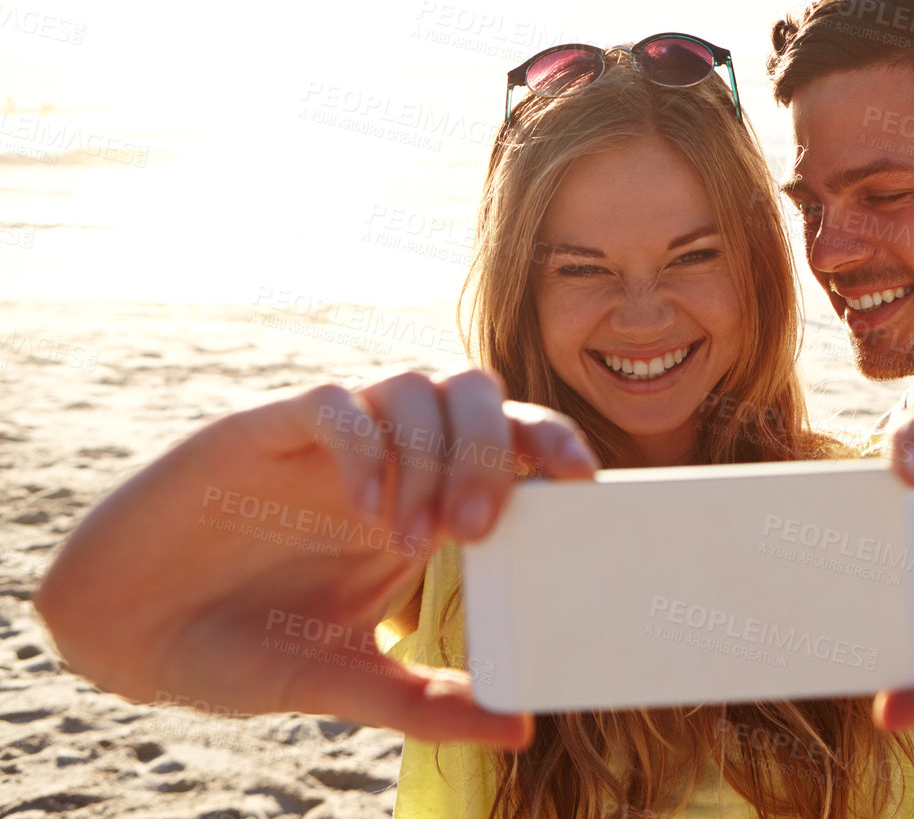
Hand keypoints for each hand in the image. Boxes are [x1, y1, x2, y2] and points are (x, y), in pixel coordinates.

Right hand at [36, 369, 596, 747]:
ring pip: (412, 386)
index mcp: (420, 501)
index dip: (551, 442)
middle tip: (481, 528)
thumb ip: (427, 700)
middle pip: (473, 395)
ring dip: (434, 453)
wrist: (126, 632)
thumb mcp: (345, 681)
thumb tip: (520, 727)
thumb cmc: (241, 645)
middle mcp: (385, 457)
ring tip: (421, 536)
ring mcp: (329, 438)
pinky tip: (361, 509)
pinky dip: (362, 446)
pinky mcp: (264, 429)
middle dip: (494, 449)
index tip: (587, 481)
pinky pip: (332, 403)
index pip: (508, 439)